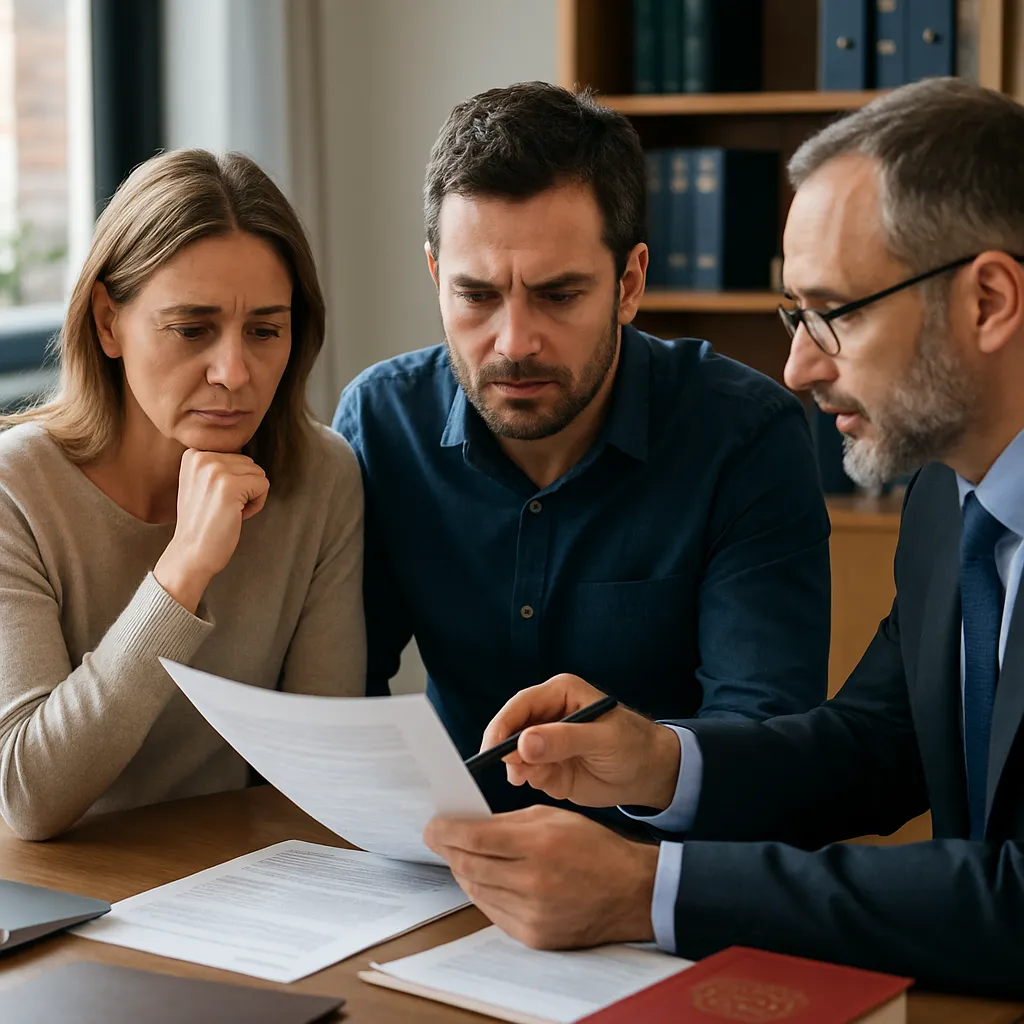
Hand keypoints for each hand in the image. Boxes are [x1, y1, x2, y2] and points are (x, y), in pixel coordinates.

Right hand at [154, 450, 268, 611]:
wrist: (191, 554)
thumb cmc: (202, 523)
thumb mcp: (200, 483)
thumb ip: (218, 465)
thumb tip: (247, 458)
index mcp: (193, 454)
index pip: (237, 456)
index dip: (234, 481)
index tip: (215, 499)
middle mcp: (201, 457)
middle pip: (250, 463)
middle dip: (245, 487)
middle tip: (223, 508)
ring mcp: (215, 471)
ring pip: (258, 473)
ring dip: (250, 496)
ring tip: (228, 511)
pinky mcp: (230, 487)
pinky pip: (264, 486)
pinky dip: (256, 504)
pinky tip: (236, 516)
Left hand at [424, 806, 658, 948]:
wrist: (631, 892)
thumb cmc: (595, 848)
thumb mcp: (554, 817)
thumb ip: (508, 822)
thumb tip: (468, 825)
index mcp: (539, 844)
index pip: (473, 838)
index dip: (445, 831)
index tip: (433, 826)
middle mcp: (533, 881)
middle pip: (468, 865)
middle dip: (448, 849)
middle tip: (439, 838)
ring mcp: (532, 913)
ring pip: (476, 889)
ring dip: (463, 871)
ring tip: (463, 856)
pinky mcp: (534, 935)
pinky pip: (492, 911)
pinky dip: (483, 893)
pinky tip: (485, 879)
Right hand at [481, 674, 680, 809]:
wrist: (650, 773)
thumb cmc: (633, 745)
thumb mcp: (603, 740)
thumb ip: (563, 740)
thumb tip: (523, 743)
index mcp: (560, 693)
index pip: (520, 705)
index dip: (502, 726)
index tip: (492, 749)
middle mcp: (547, 715)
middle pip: (510, 729)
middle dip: (507, 751)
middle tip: (516, 772)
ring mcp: (544, 742)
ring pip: (514, 754)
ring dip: (520, 769)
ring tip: (543, 778)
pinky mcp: (546, 766)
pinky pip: (527, 773)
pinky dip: (532, 780)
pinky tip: (553, 782)